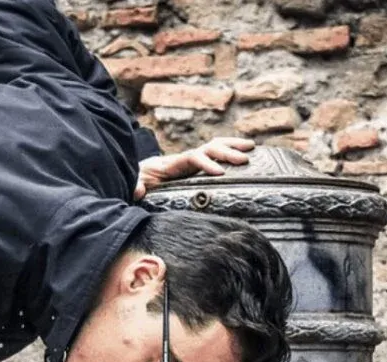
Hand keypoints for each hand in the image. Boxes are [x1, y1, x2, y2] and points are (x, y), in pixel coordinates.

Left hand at [134, 137, 254, 199]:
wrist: (137, 174)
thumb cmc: (138, 181)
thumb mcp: (134, 184)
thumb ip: (135, 186)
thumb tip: (137, 190)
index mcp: (172, 164)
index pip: (192, 158)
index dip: (206, 163)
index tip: (220, 173)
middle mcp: (185, 157)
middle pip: (208, 147)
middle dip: (227, 152)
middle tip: (244, 160)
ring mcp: (192, 159)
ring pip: (215, 145)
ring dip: (233, 145)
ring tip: (252, 148)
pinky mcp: (197, 165)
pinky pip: (216, 154)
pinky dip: (231, 150)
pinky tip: (246, 154)